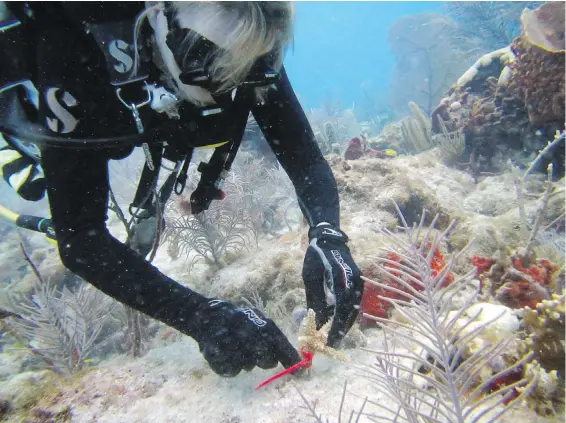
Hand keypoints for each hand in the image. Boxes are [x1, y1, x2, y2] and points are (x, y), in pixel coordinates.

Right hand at [188, 299, 300, 376]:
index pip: (278, 341)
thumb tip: (300, 365)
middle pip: (264, 357)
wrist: (208, 317)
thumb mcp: (259, 324)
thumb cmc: (241, 324)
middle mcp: (243, 327)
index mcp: (256, 319)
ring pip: (247, 365)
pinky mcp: (212, 351)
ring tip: (238, 349)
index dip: (289, 357)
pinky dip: (231, 366)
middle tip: (259, 356)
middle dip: (265, 360)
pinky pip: (230, 370)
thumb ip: (277, 342)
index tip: (299, 372)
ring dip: (246, 362)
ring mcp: (227, 339)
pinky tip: (227, 355)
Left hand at [302, 224, 362, 347]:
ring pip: (354, 309)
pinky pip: (354, 303)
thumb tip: (317, 325)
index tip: (329, 342)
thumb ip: (316, 301)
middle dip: (341, 330)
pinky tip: (335, 319)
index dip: (336, 328)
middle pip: (350, 313)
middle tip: (331, 344)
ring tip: (332, 334)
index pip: (342, 310)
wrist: (329, 239)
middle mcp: (354, 283)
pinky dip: (345, 313)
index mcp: (342, 281)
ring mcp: (358, 282)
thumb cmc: (316, 257)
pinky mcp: (358, 283)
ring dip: (344, 323)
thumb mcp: (311, 279)